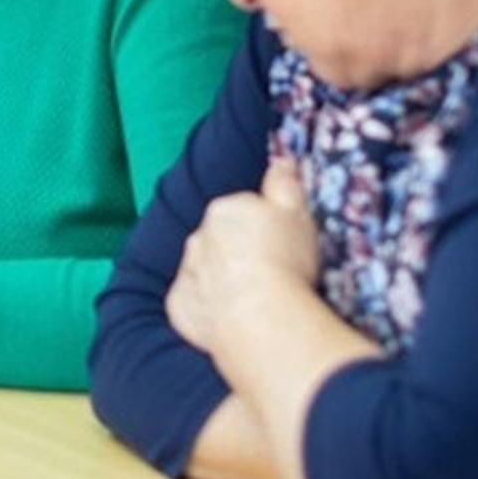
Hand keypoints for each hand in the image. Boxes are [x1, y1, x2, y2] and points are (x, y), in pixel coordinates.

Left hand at [167, 159, 318, 357]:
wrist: (260, 315)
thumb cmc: (285, 262)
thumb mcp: (297, 215)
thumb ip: (285, 184)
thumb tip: (280, 160)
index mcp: (225, 210)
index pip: (244, 211)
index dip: (266, 230)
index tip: (283, 248)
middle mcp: (198, 236)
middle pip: (221, 240)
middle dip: (240, 253)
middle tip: (272, 275)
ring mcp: (187, 271)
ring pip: (204, 270)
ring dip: (223, 279)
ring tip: (254, 300)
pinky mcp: (180, 304)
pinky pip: (194, 303)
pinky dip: (208, 309)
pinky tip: (233, 319)